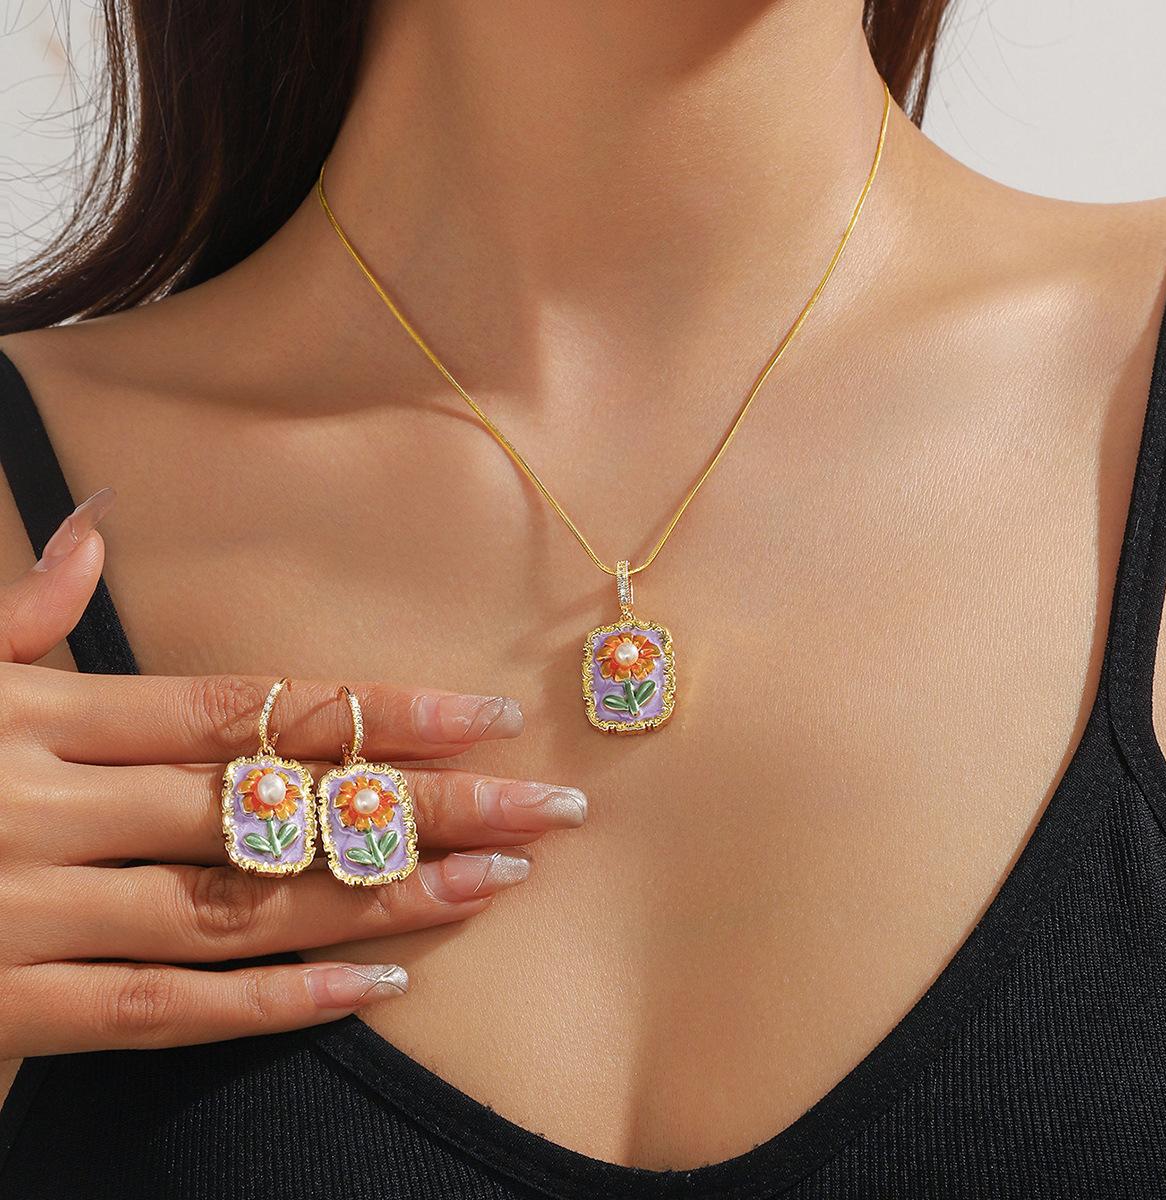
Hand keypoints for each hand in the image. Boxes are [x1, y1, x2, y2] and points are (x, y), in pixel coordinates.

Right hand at [0, 491, 585, 1054]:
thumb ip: (17, 616)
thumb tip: (90, 531)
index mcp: (46, 717)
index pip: (253, 708)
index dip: (376, 712)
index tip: (484, 716)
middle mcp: (55, 807)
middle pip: (279, 804)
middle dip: (424, 806)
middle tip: (543, 810)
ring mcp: (34, 914)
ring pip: (246, 905)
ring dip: (382, 899)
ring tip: (494, 887)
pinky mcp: (12, 1010)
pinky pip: (167, 1010)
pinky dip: (277, 1003)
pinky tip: (381, 987)